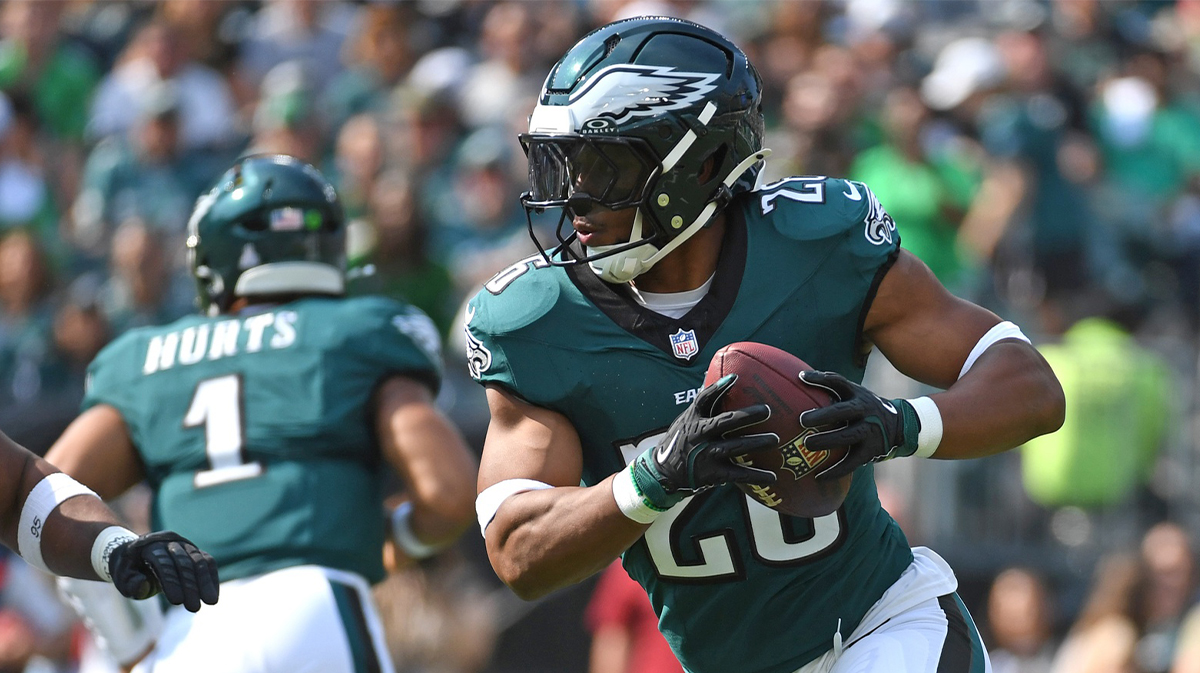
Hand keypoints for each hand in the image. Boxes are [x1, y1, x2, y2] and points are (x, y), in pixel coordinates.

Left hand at [108, 531, 219, 612]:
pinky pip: (207, 562)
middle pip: (183, 563)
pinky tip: (214, 595)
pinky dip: (211, 578)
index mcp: (148, 546)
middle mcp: (169, 542)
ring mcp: (184, 545)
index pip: (163, 563)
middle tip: (194, 609)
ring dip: (205, 582)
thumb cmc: (128, 570)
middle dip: (190, 586)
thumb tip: (142, 585)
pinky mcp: (195, 551)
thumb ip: (131, 583)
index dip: (171, 582)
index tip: (177, 602)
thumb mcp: (122, 579)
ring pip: (199, 561)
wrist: (137, 554)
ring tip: (211, 602)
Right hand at [629, 374, 778, 509]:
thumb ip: (705, 407)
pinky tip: (772, 476)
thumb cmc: (681, 441)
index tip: (734, 377)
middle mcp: (699, 434)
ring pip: (735, 446)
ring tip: (775, 439)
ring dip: (756, 442)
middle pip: (725, 422)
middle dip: (747, 416)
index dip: (718, 388)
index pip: (704, 399)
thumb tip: (725, 381)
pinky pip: (738, 474)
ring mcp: (706, 454)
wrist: (663, 474)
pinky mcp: (712, 474)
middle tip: (767, 411)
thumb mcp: (686, 421)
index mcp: (694, 419)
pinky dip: (756, 475)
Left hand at [798, 370, 918, 480]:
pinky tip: (818, 477)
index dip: (821, 378)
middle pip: (844, 411)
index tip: (801, 378)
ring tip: (807, 445)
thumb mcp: (855, 394)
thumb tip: (798, 377)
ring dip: (827, 441)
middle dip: (823, 415)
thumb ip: (832, 388)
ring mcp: (870, 432)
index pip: (839, 382)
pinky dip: (835, 471)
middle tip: (802, 420)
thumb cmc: (864, 408)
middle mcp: (866, 411)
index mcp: (858, 395)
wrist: (901, 426)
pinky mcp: (871, 452)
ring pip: (847, 437)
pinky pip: (851, 463)